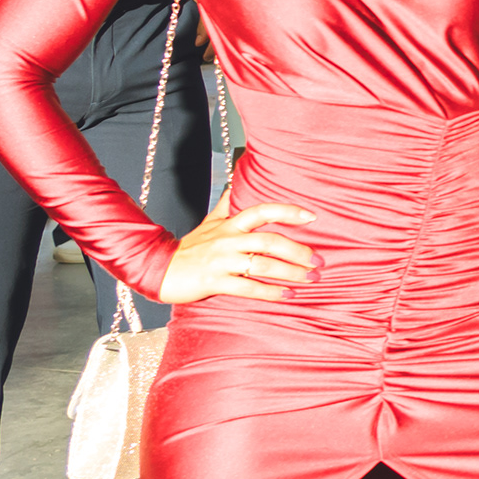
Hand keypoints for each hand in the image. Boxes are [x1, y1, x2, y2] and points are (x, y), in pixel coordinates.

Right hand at [159, 202, 315, 304]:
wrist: (158, 269)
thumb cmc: (189, 248)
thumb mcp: (209, 222)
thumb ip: (226, 205)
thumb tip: (237, 183)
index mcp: (228, 224)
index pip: (261, 211)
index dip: (287, 211)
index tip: (312, 216)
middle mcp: (227, 240)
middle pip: (269, 241)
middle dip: (298, 251)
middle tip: (319, 262)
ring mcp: (221, 261)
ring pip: (262, 265)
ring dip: (291, 273)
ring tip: (310, 279)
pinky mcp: (214, 281)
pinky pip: (248, 287)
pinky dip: (270, 292)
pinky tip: (287, 296)